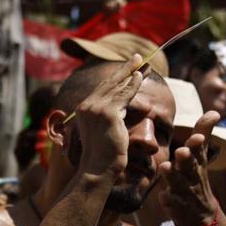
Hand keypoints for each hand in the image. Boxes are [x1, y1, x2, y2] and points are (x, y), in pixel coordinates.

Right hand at [71, 55, 142, 176]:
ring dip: (131, 72)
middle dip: (124, 69)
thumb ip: (107, 120)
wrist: (97, 169)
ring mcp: (96, 108)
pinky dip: (133, 84)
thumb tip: (120, 113)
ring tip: (142, 62)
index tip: (127, 69)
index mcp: (83, 110)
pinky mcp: (108, 113)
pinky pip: (124, 95)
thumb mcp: (101, 133)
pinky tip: (140, 76)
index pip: (102, 89)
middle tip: (135, 57)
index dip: (116, 78)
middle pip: (108, 82)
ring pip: (117, 86)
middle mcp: (87, 106)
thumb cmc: (101, 157)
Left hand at [160, 110, 222, 225]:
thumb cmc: (195, 177)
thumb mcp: (200, 156)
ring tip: (164, 167)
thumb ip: (203, 134)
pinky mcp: (176, 206)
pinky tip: (163, 196)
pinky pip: (172, 203)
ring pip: (178, 183)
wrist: (200, 214)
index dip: (197, 145)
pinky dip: (168, 199)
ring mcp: (185, 191)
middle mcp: (192, 176)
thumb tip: (213, 112)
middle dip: (186, 159)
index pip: (198, 152)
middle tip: (181, 151)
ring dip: (172, 175)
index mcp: (197, 163)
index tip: (197, 136)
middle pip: (190, 167)